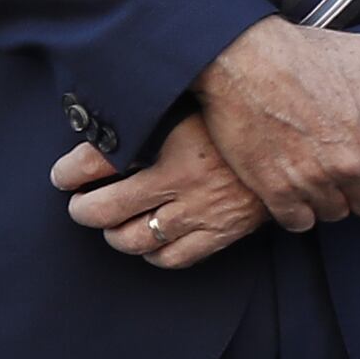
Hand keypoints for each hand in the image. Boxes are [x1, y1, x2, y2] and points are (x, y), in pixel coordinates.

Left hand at [58, 113, 262, 268]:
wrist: (296, 143)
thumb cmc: (241, 117)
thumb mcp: (192, 101)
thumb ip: (153, 105)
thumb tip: (111, 103)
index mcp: (169, 140)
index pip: (96, 160)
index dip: (68, 171)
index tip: (62, 175)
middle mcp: (181, 181)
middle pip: (105, 209)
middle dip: (83, 209)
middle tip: (80, 204)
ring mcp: (201, 212)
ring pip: (134, 240)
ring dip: (114, 235)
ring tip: (111, 225)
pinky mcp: (221, 232)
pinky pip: (173, 257)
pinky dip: (153, 253)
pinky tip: (150, 241)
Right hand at [196, 15, 359, 227]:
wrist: (241, 56)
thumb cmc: (310, 52)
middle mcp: (353, 164)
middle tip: (344, 163)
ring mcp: (314, 180)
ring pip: (337, 214)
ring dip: (331, 198)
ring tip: (317, 170)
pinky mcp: (276, 189)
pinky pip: (300, 222)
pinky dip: (299, 209)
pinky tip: (294, 185)